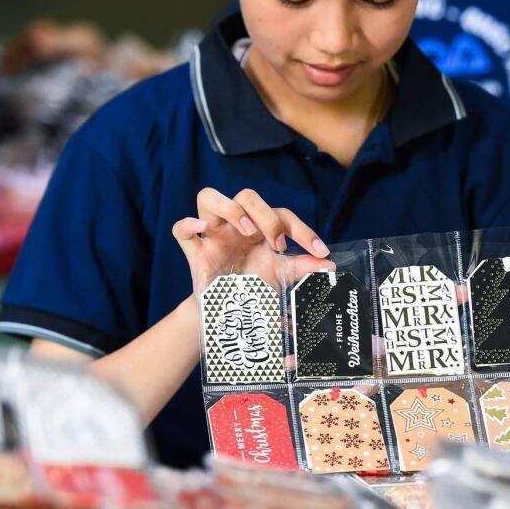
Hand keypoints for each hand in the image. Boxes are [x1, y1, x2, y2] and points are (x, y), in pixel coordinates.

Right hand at [173, 187, 333, 292]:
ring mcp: (213, 234)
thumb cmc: (254, 285)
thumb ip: (303, 267)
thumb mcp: (281, 275)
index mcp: (260, 227)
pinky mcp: (194, 251)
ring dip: (231, 209)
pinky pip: (181, 228)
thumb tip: (329, 264)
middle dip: (266, 215)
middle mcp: (236, 225)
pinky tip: (203, 228)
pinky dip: (188, 223)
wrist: (227, 312)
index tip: (319, 251)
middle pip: (246, 196)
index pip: (282, 213)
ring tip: (247, 231)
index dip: (302, 230)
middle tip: (277, 244)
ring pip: (209, 197)